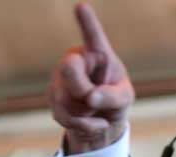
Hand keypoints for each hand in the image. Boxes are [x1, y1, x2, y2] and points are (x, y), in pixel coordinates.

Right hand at [48, 3, 133, 153]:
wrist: (101, 121)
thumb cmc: (116, 101)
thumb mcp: (124, 99)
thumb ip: (112, 97)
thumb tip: (90, 98)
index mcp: (97, 53)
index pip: (92, 36)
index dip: (86, 22)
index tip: (82, 7)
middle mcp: (75, 58)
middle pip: (69, 72)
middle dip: (82, 92)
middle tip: (95, 101)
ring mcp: (60, 77)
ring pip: (64, 98)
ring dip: (83, 114)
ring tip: (95, 112)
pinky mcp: (52, 95)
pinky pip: (62, 115)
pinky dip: (78, 125)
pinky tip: (87, 121)